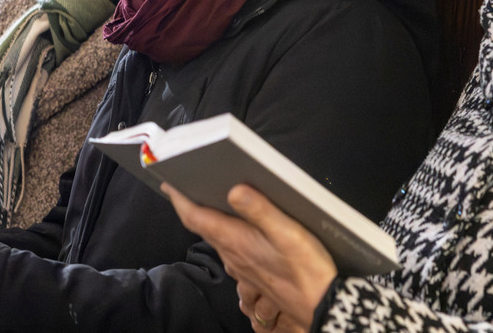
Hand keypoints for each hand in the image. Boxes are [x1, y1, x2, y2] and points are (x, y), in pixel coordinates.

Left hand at [166, 183, 336, 331]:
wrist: (323, 307)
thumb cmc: (307, 270)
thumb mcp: (288, 233)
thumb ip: (261, 210)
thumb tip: (235, 189)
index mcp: (236, 241)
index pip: (195, 218)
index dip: (180, 200)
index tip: (169, 184)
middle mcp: (233, 256)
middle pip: (203, 228)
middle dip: (191, 207)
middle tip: (184, 187)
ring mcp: (242, 269)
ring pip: (217, 241)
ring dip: (209, 222)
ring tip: (208, 204)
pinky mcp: (254, 277)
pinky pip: (231, 254)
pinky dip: (227, 238)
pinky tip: (237, 233)